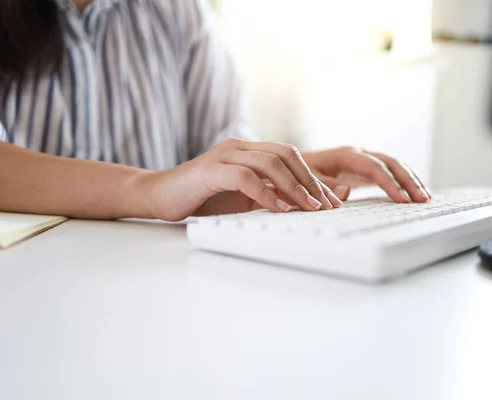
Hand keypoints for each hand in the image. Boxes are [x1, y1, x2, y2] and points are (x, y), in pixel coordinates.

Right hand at [139, 138, 342, 220]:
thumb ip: (270, 195)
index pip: (291, 157)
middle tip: (326, 206)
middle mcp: (240, 147)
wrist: (159, 196)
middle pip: (286, 154)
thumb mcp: (243, 197)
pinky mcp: (210, 171)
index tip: (332, 201)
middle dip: (310, 180)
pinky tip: (279, 209)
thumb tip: (305, 205)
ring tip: (309, 208)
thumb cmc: (202, 198)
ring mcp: (224, 155)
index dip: (314, 177)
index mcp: (249, 150)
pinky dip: (266, 194)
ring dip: (294, 187)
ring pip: (269, 162)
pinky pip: (245, 177)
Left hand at [301, 147, 430, 202]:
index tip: (402, 199)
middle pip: (391, 163)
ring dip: (411, 180)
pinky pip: (390, 172)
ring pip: (394, 166)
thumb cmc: (298, 172)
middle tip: (422, 199)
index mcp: (346, 155)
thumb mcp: (307, 180)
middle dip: (408, 180)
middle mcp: (358, 154)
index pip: (375, 167)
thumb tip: (346, 191)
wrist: (292, 164)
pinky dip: (404, 181)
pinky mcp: (365, 169)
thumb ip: (325, 186)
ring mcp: (364, 160)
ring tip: (425, 198)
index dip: (390, 183)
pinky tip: (414, 194)